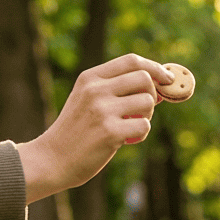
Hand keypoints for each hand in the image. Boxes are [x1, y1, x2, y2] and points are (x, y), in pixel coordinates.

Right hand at [17, 54, 173, 202]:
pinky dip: (141, 135)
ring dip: (147, 116)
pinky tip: (126, 141)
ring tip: (131, 128)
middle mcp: (96, 89)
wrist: (52, 159)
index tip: (168, 78)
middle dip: (153, 95)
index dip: (155, 67)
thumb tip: (157, 88)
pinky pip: (144, 126)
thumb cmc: (76, 132)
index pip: (131, 60)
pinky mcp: (110, 132)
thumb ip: (115, 90)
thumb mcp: (87, 101)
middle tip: (143, 112)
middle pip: (144, 78)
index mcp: (90, 77)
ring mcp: (103, 110)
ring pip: (147, 101)